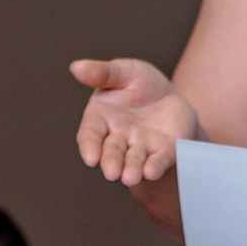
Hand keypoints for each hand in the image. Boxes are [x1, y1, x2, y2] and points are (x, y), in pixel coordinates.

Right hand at [71, 58, 198, 186]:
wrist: (170, 96)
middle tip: (112, 173)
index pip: (90, 134)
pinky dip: (154, 167)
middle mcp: (118, 137)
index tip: (90, 158)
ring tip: (130, 178)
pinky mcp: (164, 150)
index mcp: (101, 118)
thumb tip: (76, 67)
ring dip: (131, 170)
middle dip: (111, 162)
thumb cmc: (140, 83)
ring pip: (134, 160)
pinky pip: (158, 160)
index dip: (89, 146)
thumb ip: (102, 73)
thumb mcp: (123, 72)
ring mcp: (141, 146)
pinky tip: (151, 172)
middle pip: (112, 152)